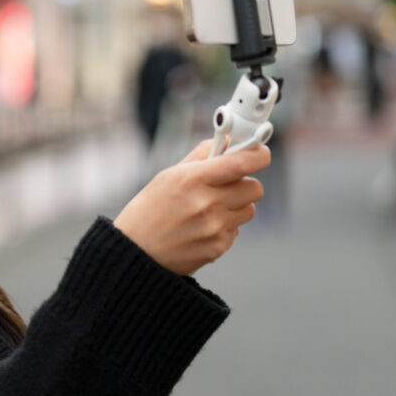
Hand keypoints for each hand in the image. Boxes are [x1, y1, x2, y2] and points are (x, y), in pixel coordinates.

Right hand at [113, 140, 270, 275]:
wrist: (135, 254)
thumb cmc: (147, 212)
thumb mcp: (166, 177)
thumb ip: (198, 159)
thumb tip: (225, 141)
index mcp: (191, 179)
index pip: (241, 163)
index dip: (258, 154)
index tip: (260, 152)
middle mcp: (206, 203)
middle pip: (254, 188)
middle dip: (244, 183)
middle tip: (227, 185)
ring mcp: (214, 228)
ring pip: (249, 209)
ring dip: (235, 206)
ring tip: (209, 210)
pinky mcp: (217, 248)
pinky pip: (236, 230)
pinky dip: (224, 227)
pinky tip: (200, 228)